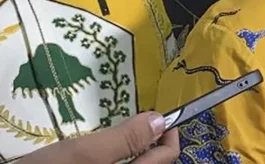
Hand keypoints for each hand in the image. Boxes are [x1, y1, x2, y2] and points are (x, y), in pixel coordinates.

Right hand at [18, 112, 178, 163]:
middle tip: (143, 122)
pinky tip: (105, 153)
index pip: (167, 156)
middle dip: (154, 144)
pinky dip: (119, 160)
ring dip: (136, 153)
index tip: (164, 115)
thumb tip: (159, 120)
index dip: (170, 133)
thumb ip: (126, 139)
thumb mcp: (84, 152)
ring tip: (125, 135)